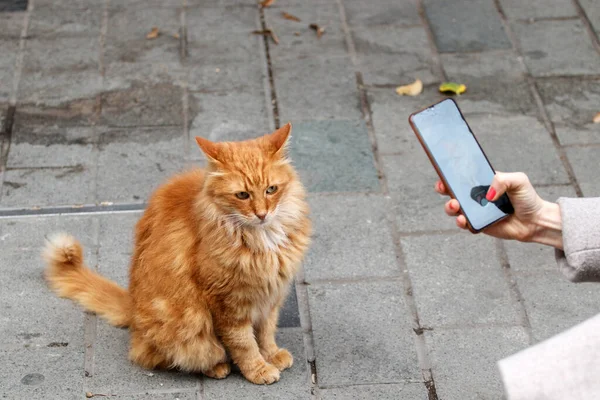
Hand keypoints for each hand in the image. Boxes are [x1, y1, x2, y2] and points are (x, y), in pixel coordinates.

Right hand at [435, 172, 562, 248]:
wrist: (535, 221)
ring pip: (454, 209)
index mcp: (483, 183)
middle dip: (443, 189)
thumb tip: (487, 194)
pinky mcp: (478, 225)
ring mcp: (476, 211)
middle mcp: (476, 197)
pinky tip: (463, 220)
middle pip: (452, 192)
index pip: (462, 177)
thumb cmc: (527, 198)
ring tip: (455, 205)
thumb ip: (502, 180)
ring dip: (450, 207)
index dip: (450, 175)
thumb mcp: (518, 181)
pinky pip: (465, 224)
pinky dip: (461, 222)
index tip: (444, 174)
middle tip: (445, 189)